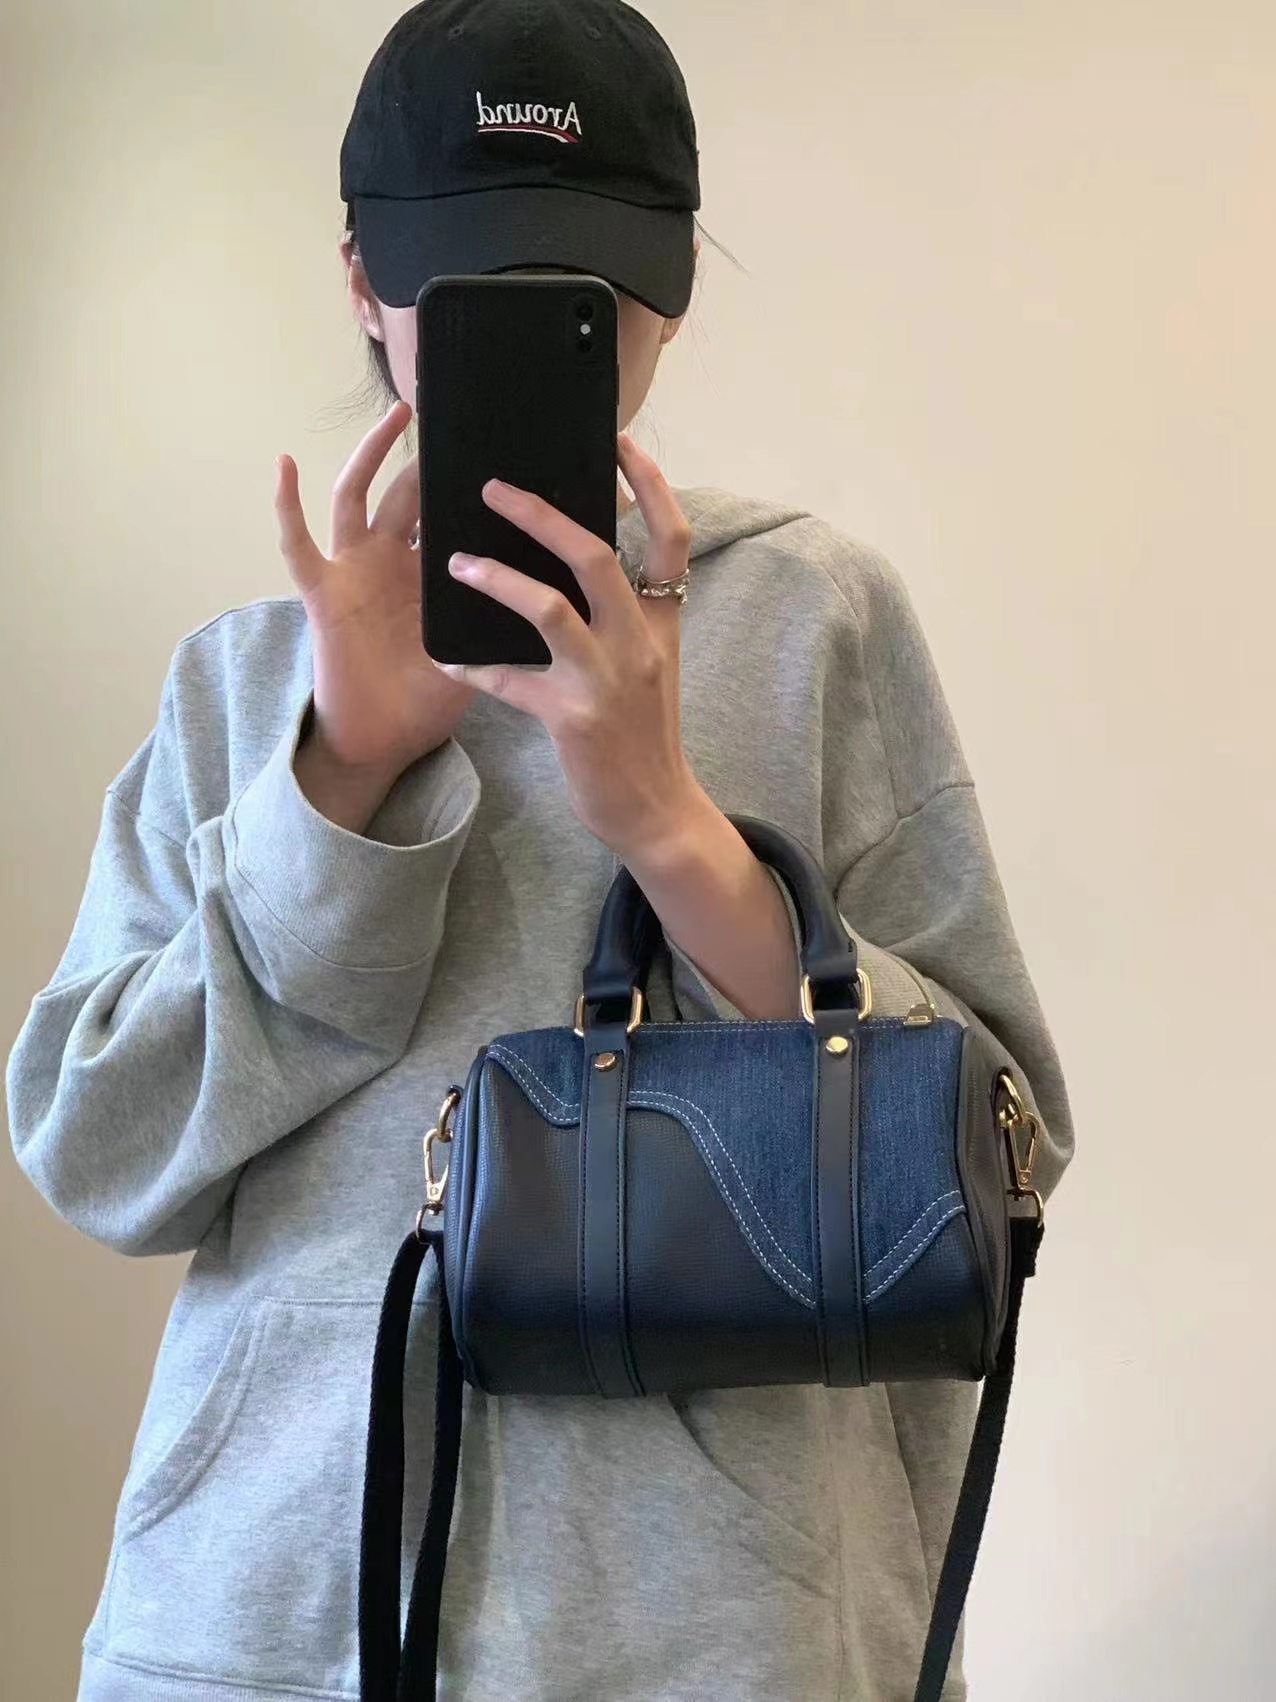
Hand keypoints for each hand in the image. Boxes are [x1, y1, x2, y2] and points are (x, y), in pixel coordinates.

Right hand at [274, 399, 476, 783]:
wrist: (383, 741)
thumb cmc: (428, 700)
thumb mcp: (478, 646)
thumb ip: (508, 613)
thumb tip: (570, 584)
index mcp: (430, 572)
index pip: (451, 512)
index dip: (471, 482)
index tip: (502, 443)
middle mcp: (391, 560)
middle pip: (410, 492)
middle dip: (431, 452)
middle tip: (457, 408)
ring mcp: (354, 570)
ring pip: (358, 495)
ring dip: (373, 452)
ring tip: (398, 412)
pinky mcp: (323, 592)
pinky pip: (297, 543)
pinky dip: (285, 505)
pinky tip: (283, 465)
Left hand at [432, 434, 703, 862]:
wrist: (657, 810)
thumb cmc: (644, 734)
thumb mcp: (651, 664)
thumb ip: (627, 614)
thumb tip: (581, 557)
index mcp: (659, 621)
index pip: (671, 537)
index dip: (651, 484)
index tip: (621, 441)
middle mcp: (638, 642)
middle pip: (596, 555)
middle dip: (540, 515)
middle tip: (492, 488)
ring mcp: (606, 680)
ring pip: (549, 608)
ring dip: (496, 579)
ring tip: (453, 563)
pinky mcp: (572, 719)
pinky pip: (510, 680)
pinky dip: (474, 668)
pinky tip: (447, 661)